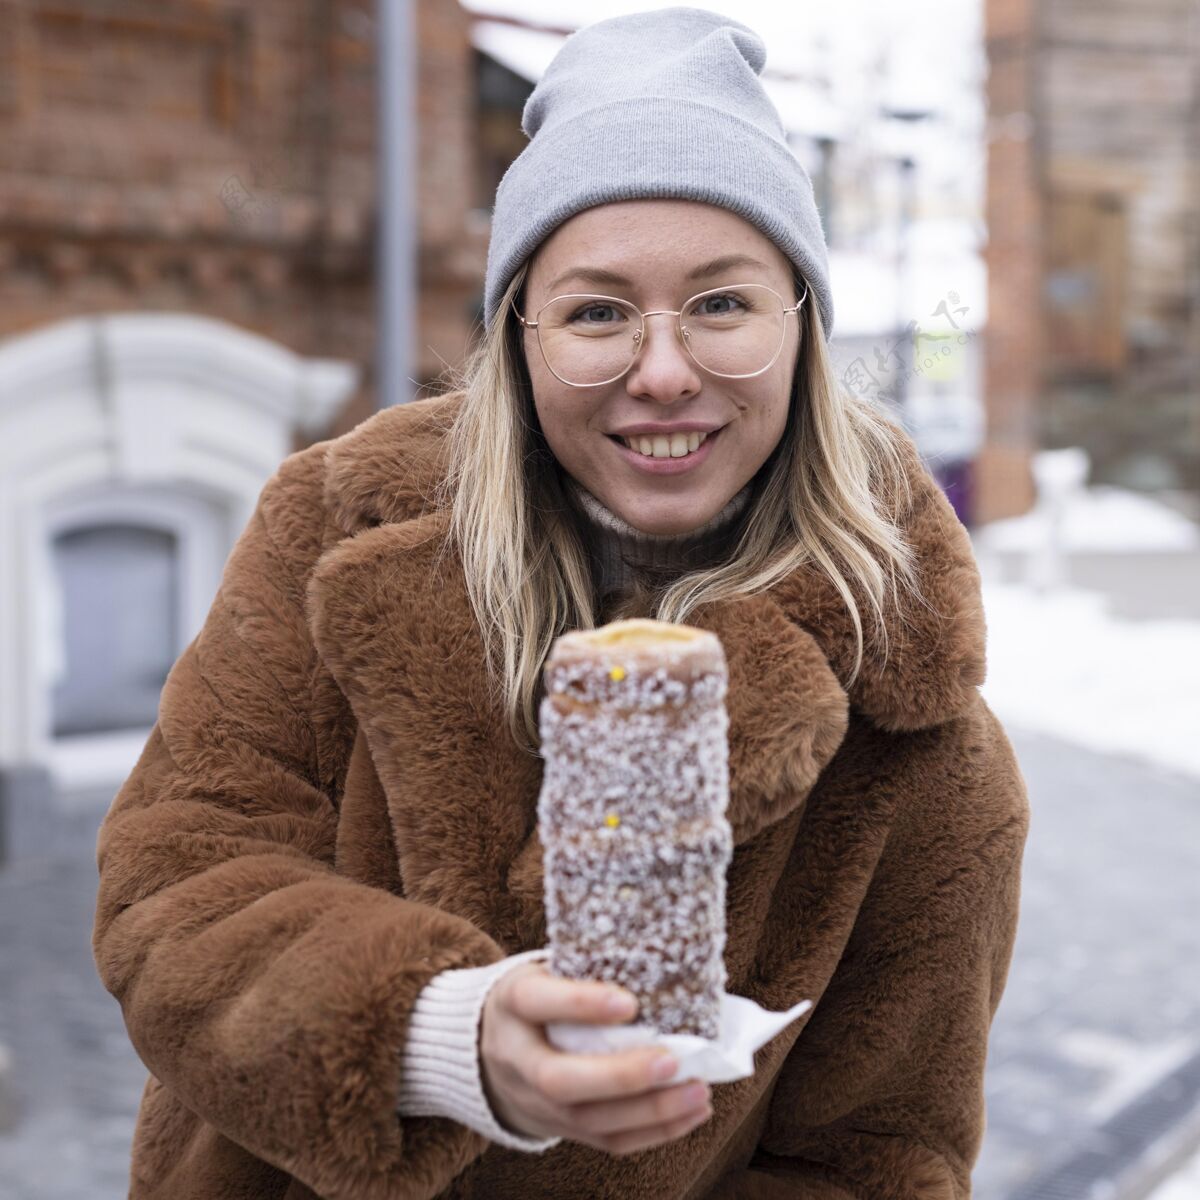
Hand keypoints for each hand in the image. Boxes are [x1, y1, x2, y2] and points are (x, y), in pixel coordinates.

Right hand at [480, 960, 712, 1155]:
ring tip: (698, 1089)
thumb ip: (585, 968)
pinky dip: (656, 1131)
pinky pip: (608, 1140)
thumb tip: (660, 953)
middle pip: (559, 1080)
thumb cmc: (540, 996)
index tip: (628, 1002)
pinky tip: (692, 1111)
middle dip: (620, 1076)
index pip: (536, 1002)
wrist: (490, 1048)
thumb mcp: (544, 970)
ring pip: (588, 1119)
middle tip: (672, 1061)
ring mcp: (536, 1101)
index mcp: (512, 1004)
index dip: (579, 1003)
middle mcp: (517, 1058)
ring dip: (650, 1110)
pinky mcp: (561, 1128)